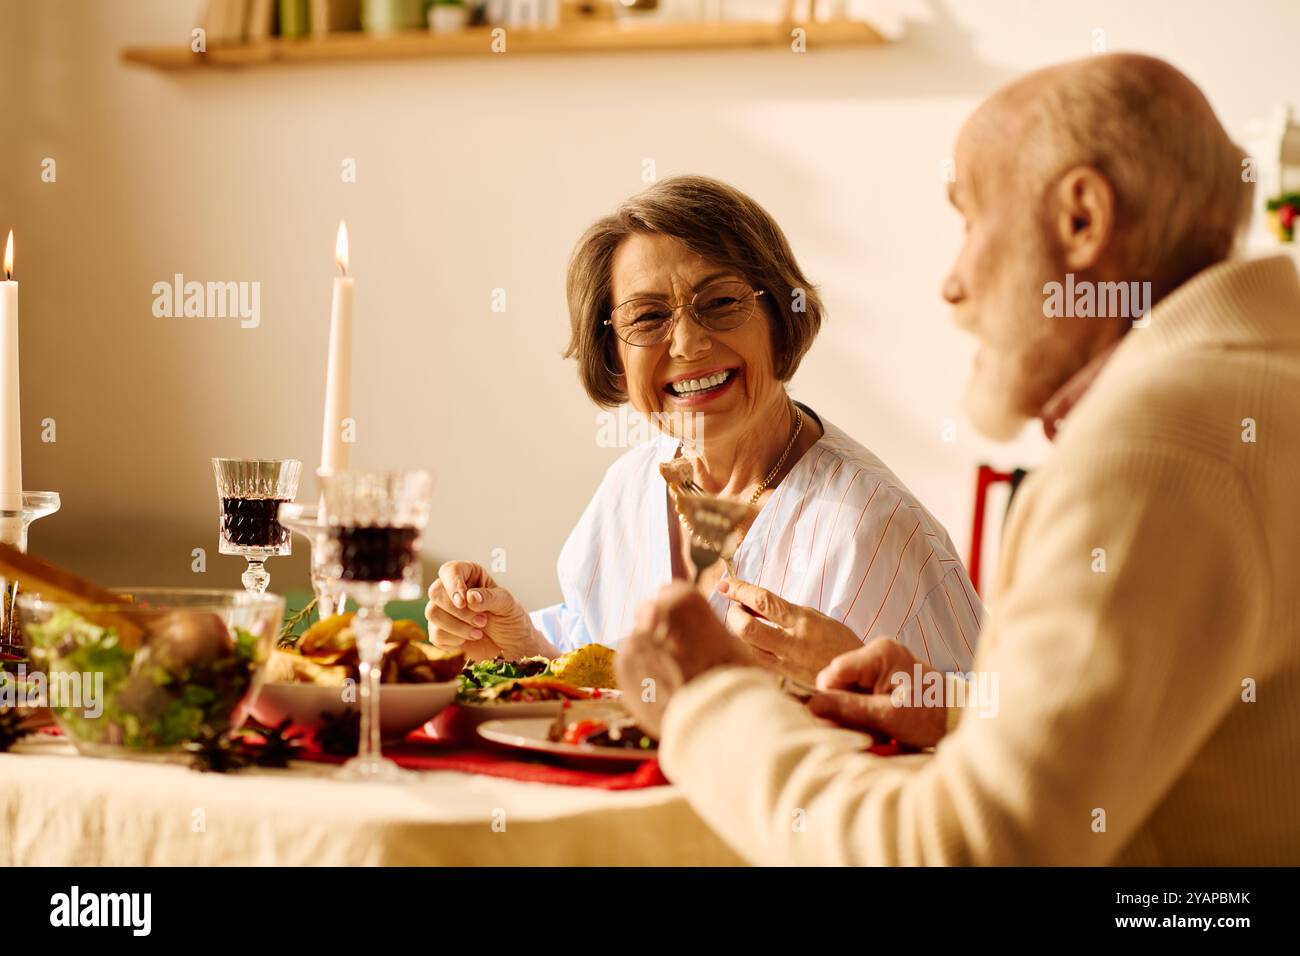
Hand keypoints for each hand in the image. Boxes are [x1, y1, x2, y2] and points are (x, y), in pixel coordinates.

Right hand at [424, 561, 551, 659]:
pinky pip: (435, 634)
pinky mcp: (440, 632)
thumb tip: (470, 597)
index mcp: (469, 575)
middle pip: (435, 592)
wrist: (511, 646)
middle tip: (482, 622)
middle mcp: (452, 590)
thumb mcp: (507, 604)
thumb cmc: (510, 619)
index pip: (450, 570)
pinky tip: (469, 639)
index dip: (453, 585)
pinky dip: (454, 640)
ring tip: (479, 633)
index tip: (464, 602)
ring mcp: (443, 611)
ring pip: (432, 613)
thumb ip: (490, 597)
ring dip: (457, 627)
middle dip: (459, 611)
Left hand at [616, 582, 752, 737]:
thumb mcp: (731, 642)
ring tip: (672, 678)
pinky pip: (631, 664)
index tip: (682, 625)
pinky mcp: (623, 666)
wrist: (714, 717)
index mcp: (685, 600)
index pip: (670, 591)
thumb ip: (705, 628)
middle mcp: (655, 613)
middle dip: (659, 628)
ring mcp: (636, 639)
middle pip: (649, 612)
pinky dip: (641, 673)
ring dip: (651, 654)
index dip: (677, 611)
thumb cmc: (731, 679)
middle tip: (678, 654)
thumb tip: (701, 632)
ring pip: (640, 641)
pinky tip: (660, 688)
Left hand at [718, 579, 862, 684]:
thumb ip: (787, 612)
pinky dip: (749, 647)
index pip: (763, 601)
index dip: (739, 590)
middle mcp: (793, 643)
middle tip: (734, 606)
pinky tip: (752, 640)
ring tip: (742, 621)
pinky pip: (757, 660)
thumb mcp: (817, 618)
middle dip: (733, 614)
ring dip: (738, 631)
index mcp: (803, 621)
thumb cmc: (840, 642)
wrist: (858, 677)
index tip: (725, 584)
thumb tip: (755, 604)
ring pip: (747, 646)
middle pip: (746, 628)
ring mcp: (786, 664)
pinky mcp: (784, 679)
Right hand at [807, 639, 949, 747]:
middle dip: (845, 709)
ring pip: (845, 690)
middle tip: (868, 730)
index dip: (830, 699)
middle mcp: (876, 652)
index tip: (843, 723)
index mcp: (880, 654)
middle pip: (837, 682)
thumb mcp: (887, 716)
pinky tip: (879, 722)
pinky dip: (863, 712)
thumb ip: (848, 709)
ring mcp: (879, 663)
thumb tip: (810, 706)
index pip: (833, 673)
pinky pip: (856, 693)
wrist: (958, 721)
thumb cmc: (928, 716)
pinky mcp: (880, 675)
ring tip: (878, 728)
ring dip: (854, 713)